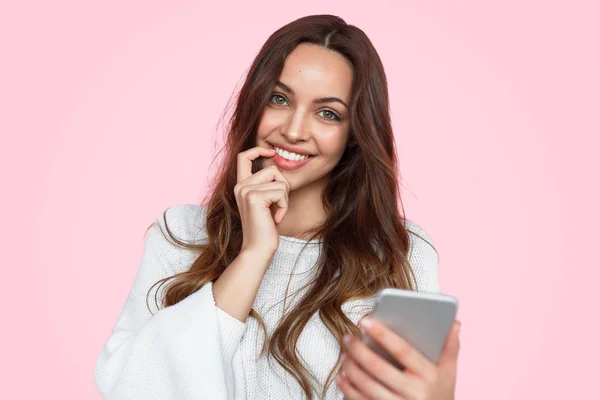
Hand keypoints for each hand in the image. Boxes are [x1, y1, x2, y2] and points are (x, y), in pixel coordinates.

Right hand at [234, 146, 290, 256]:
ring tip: (276, 212)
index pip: (244, 156)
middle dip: (283, 186)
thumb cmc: (264, 228)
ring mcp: (246, 190)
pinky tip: (276, 218)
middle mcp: (240, 185)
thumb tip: (277, 165)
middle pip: (272, 169)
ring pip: (279, 180)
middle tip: (277, 205)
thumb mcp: (265, 202)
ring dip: (285, 197)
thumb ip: (266, 185)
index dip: (258, 150)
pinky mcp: (254, 197)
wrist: (257, 250)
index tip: (271, 152)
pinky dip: (284, 206)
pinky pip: (282, 191)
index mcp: (241, 185)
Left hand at [337, 317, 460, 399]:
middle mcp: (414, 393)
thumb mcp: (450, 372)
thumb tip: (454, 322)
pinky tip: (342, 376)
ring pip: (367, 386)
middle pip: (379, 368)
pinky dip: (348, 389)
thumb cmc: (441, 394)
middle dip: (358, 350)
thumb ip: (450, 347)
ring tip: (344, 353)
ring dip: (351, 368)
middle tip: (347, 336)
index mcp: (429, 376)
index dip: (383, 334)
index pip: (403, 350)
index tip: (365, 320)